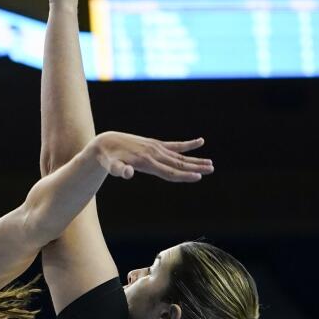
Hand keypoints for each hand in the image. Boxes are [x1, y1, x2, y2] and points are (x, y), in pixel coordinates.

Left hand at [89, 132, 213, 181]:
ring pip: (179, 156)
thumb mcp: (110, 166)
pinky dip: (187, 145)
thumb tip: (127, 174)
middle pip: (178, 163)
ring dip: (195, 159)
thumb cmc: (108, 159)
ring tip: (210, 162)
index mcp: (146, 162)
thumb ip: (119, 170)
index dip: (184, 176)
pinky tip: (200, 141)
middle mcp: (154, 154)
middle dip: (195, 167)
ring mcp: (156, 148)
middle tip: (211, 169)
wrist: (107, 142)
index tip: (198, 177)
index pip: (169, 171)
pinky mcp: (155, 144)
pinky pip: (175, 145)